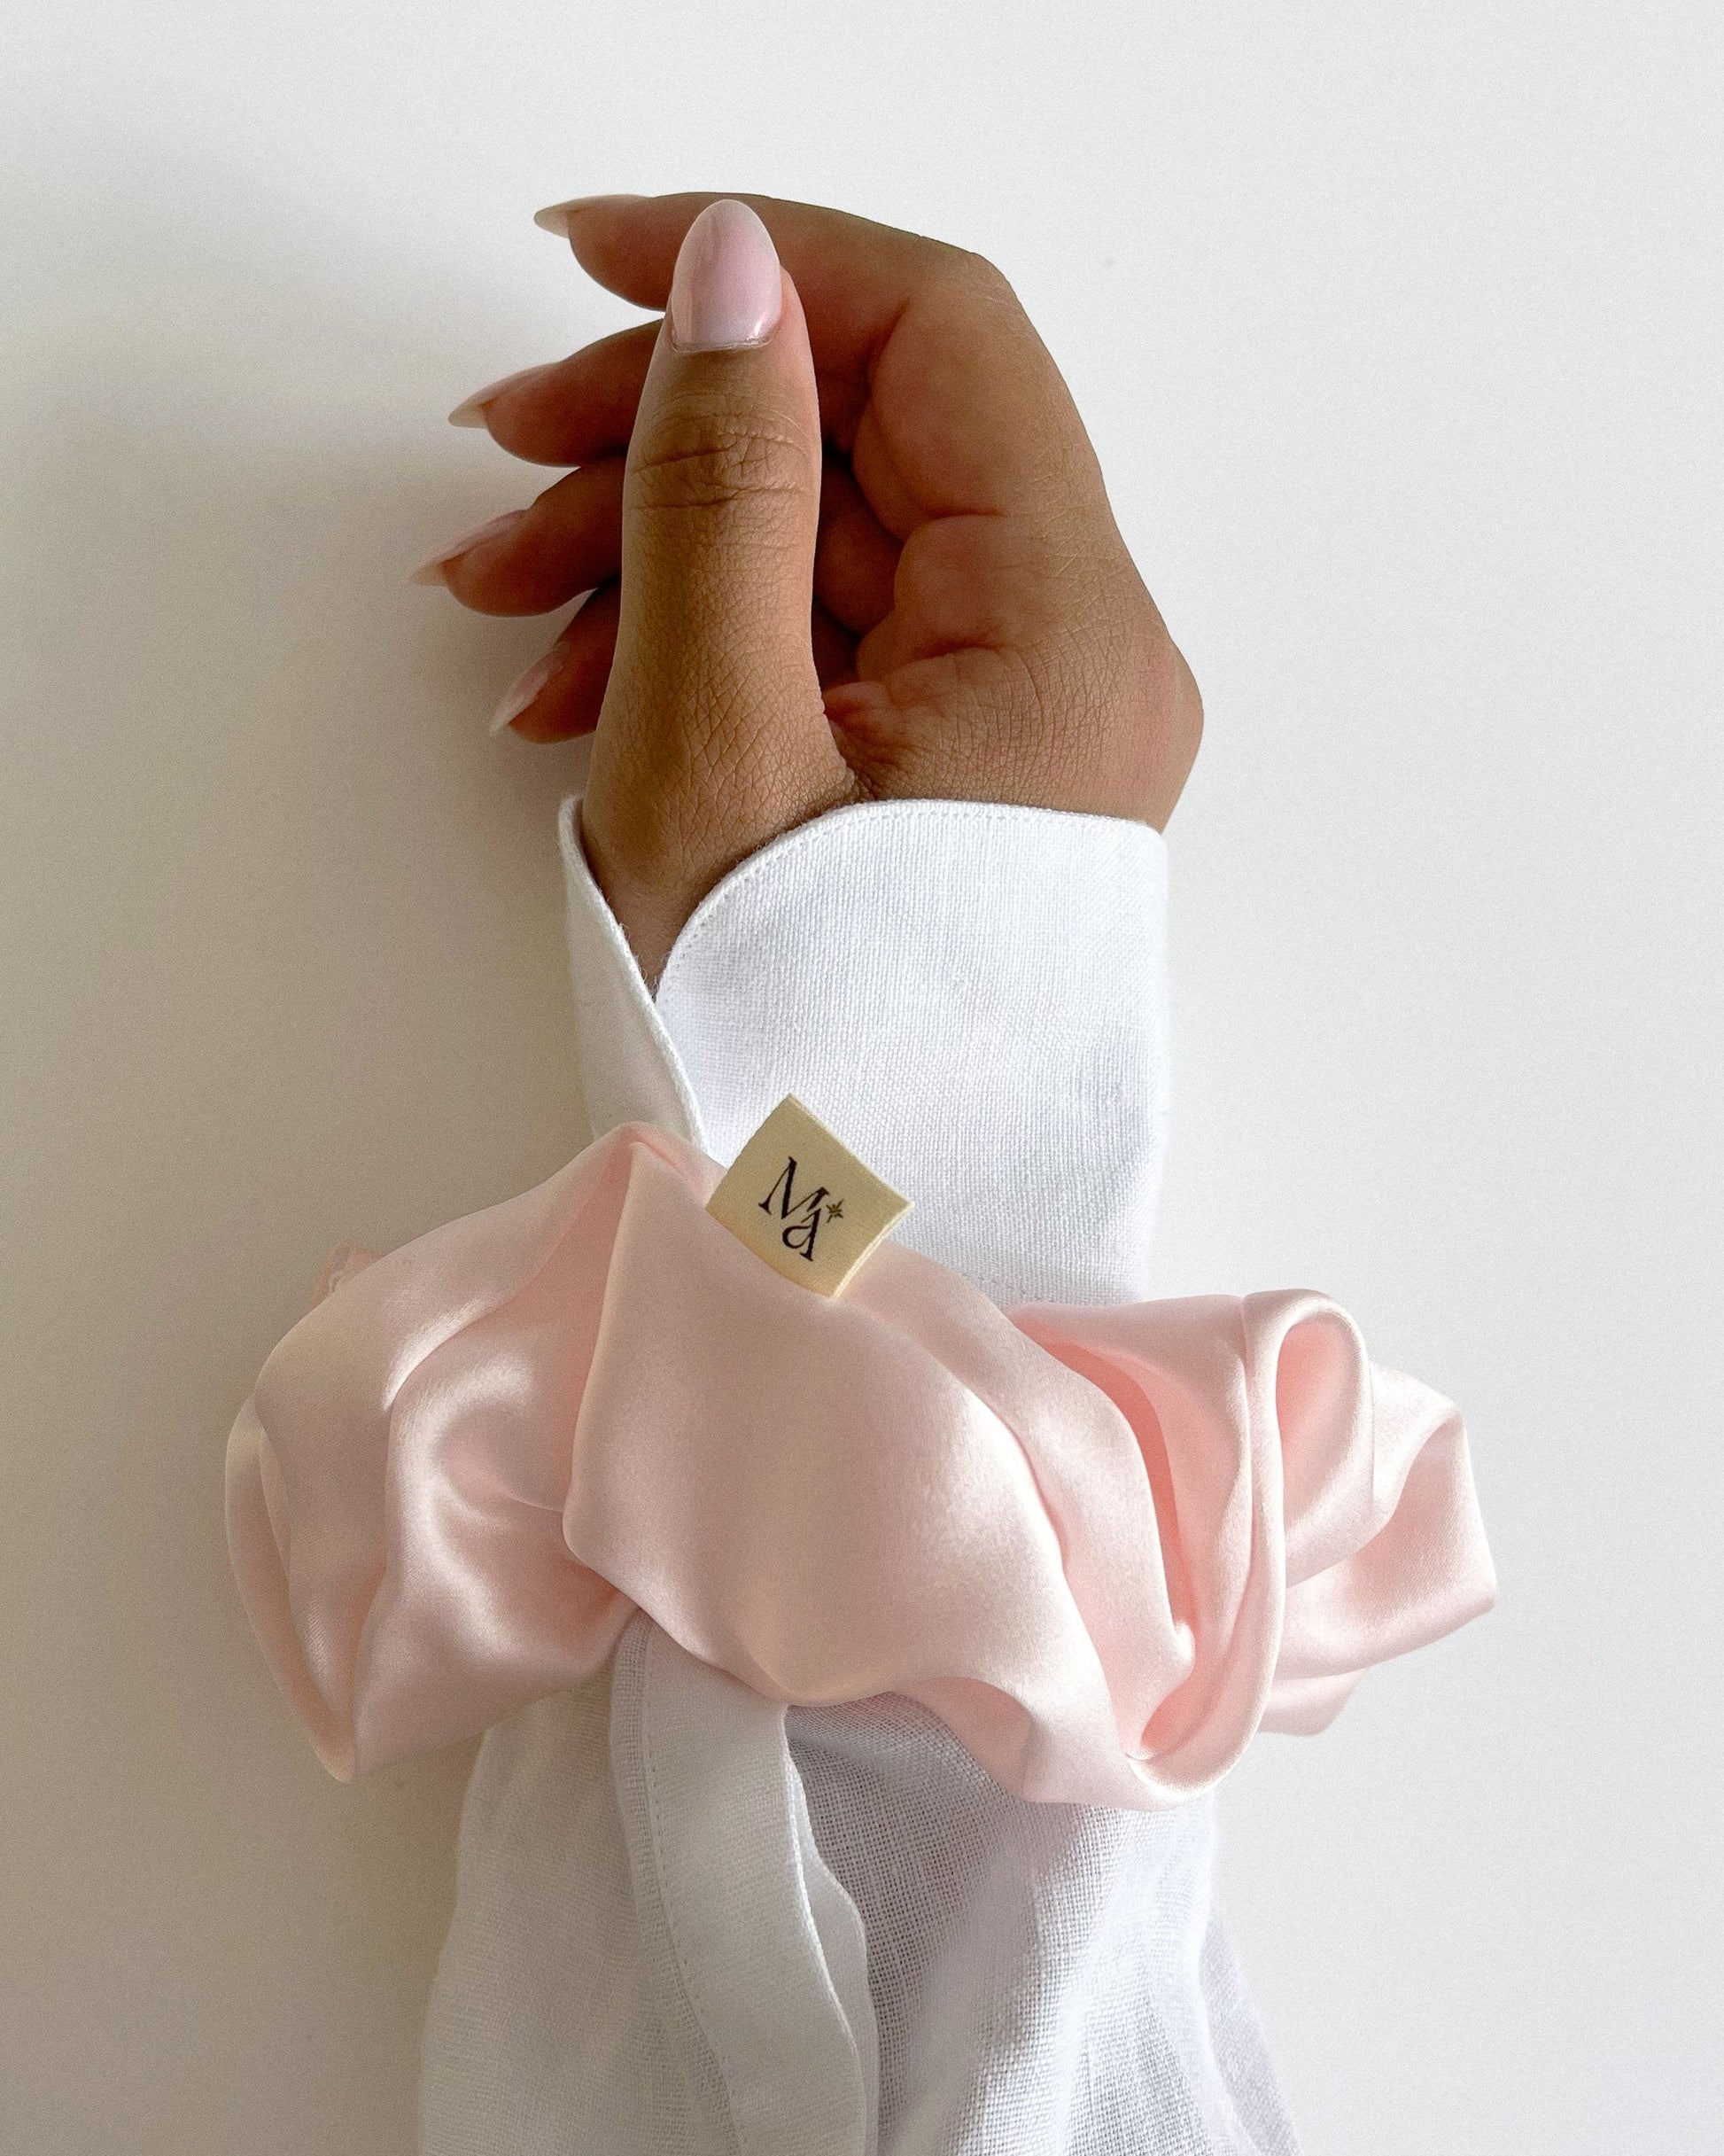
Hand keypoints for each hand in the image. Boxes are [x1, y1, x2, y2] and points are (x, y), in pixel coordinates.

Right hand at [413, 193, 1201, 980]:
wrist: (850, 1268)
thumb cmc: (799, 1051)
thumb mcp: (717, 751)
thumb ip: (720, 492)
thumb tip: (732, 272)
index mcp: (1060, 630)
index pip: (940, 337)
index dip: (763, 266)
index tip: (588, 263)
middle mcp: (1075, 653)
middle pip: (871, 438)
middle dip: (667, 427)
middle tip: (498, 464)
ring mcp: (1021, 717)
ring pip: (831, 542)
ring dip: (652, 541)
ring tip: (495, 609)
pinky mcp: (961, 773)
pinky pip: (830, 647)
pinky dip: (698, 640)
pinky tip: (567, 688)